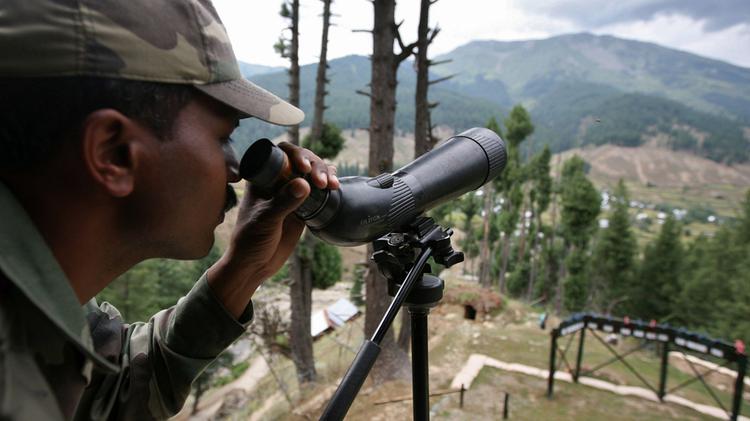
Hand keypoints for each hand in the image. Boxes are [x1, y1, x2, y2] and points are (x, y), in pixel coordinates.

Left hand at [207, 143, 338, 317]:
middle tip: (321, 182)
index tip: (304, 167)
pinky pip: (319, 190)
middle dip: (314, 165)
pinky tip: (335, 187)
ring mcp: (291, 194)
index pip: (280, 153)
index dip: (296, 154)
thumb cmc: (250, 240)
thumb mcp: (265, 220)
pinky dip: (328, 185)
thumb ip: (283, 202)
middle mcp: (277, 181)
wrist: (255, 265)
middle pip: (301, 160)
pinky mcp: (303, 207)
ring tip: (331, 185)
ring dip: (324, 173)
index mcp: (262, 178)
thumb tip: (304, 184)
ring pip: (312, 173)